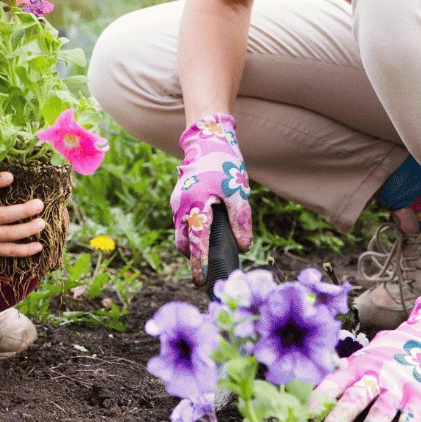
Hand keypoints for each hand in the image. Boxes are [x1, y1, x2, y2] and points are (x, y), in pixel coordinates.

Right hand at [0, 172, 44, 262]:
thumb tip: (12, 170)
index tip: (11, 176)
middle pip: (1, 215)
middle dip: (23, 211)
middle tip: (39, 205)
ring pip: (8, 234)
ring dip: (27, 230)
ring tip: (42, 223)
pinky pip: (8, 250)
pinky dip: (24, 250)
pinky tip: (38, 246)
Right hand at [170, 113, 252, 282]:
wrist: (208, 141)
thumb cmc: (224, 165)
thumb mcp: (237, 191)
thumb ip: (240, 219)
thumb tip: (243, 246)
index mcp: (196, 203)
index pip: (196, 240)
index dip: (198, 262)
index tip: (200, 280)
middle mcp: (181, 206)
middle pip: (183, 242)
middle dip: (192, 258)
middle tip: (206, 273)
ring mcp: (177, 203)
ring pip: (181, 232)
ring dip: (192, 245)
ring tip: (208, 254)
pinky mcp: (178, 200)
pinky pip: (183, 223)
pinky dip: (191, 232)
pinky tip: (206, 233)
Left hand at [309, 297, 420, 421]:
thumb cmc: (387, 355)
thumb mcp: (363, 358)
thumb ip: (343, 373)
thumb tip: (307, 387)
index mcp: (358, 367)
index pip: (335, 382)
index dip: (320, 397)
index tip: (305, 413)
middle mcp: (376, 376)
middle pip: (357, 395)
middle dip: (343, 413)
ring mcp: (399, 386)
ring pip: (384, 406)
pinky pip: (413, 415)